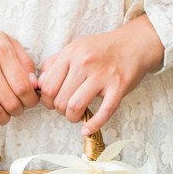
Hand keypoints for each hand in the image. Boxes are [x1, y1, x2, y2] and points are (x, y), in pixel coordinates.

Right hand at [0, 3, 39, 145]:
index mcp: (0, 53)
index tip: (30, 101)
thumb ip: (25, 62)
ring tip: (5, 115)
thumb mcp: (8, 42)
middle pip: (10, 102)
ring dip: (3, 119)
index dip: (31, 100)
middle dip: (19, 110)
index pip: (23, 87)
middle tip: (17, 107)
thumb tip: (35, 86)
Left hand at [37, 15, 164, 134]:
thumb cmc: (102, 50)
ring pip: (75, 107)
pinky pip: (103, 112)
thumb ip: (54, 64)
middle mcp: (84, 63)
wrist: (134, 44)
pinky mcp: (118, 87)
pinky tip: (86, 129)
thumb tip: (39, 84)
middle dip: (59, 111)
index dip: (47, 100)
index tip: (53, 102)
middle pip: (59, 100)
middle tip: (66, 109)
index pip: (47, 86)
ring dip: (72, 118)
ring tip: (76, 115)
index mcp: (71, 53)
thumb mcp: (75, 48)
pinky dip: (92, 125)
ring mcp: (102, 76)